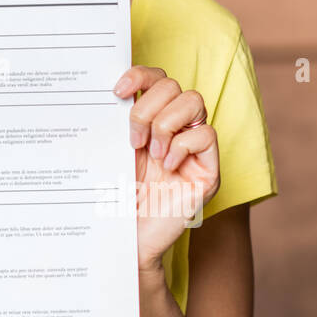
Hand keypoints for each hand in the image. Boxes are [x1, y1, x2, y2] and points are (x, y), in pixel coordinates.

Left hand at [114, 66, 220, 270]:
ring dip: (166, 123)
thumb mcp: (110, 153)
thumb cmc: (115, 199)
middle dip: (148, 107)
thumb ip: (115, 122)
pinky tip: (168, 167)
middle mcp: (175, 129)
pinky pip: (206, 135)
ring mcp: (193, 148)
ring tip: (152, 153)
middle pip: (174, 85)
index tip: (117, 91)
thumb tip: (107, 89)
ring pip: (194, 101)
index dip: (140, 75)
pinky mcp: (208, 170)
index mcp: (150, 121)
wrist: (126, 241)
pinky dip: (182, 145)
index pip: (156, 78)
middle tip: (133, 140)